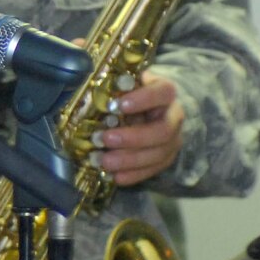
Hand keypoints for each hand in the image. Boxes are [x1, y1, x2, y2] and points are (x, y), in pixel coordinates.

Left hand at [94, 70, 184, 186]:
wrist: (150, 110)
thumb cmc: (130, 93)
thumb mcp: (124, 83)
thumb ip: (113, 85)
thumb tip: (86, 88)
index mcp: (165, 92)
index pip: (163, 92)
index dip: (144, 99)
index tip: (119, 105)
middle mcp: (173, 116)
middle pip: (162, 130)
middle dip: (133, 138)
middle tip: (104, 139)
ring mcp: (172, 139)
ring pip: (158, 154)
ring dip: (129, 160)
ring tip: (103, 161)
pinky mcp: (166, 158)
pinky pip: (153, 170)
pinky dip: (133, 175)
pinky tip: (115, 176)